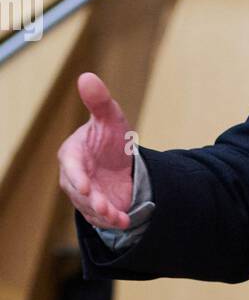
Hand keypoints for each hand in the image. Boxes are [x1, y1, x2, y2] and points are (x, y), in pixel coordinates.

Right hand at [57, 72, 135, 230]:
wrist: (122, 161)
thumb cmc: (110, 136)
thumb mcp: (110, 117)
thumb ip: (99, 101)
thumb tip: (87, 77)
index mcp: (73, 154)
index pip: (72, 167)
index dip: (77, 178)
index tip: (86, 188)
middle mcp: (74, 176)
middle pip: (79, 192)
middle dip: (92, 202)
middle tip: (106, 208)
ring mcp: (84, 194)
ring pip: (90, 208)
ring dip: (104, 214)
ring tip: (120, 218)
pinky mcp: (95, 207)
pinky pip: (100, 217)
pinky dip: (112, 221)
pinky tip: (125, 222)